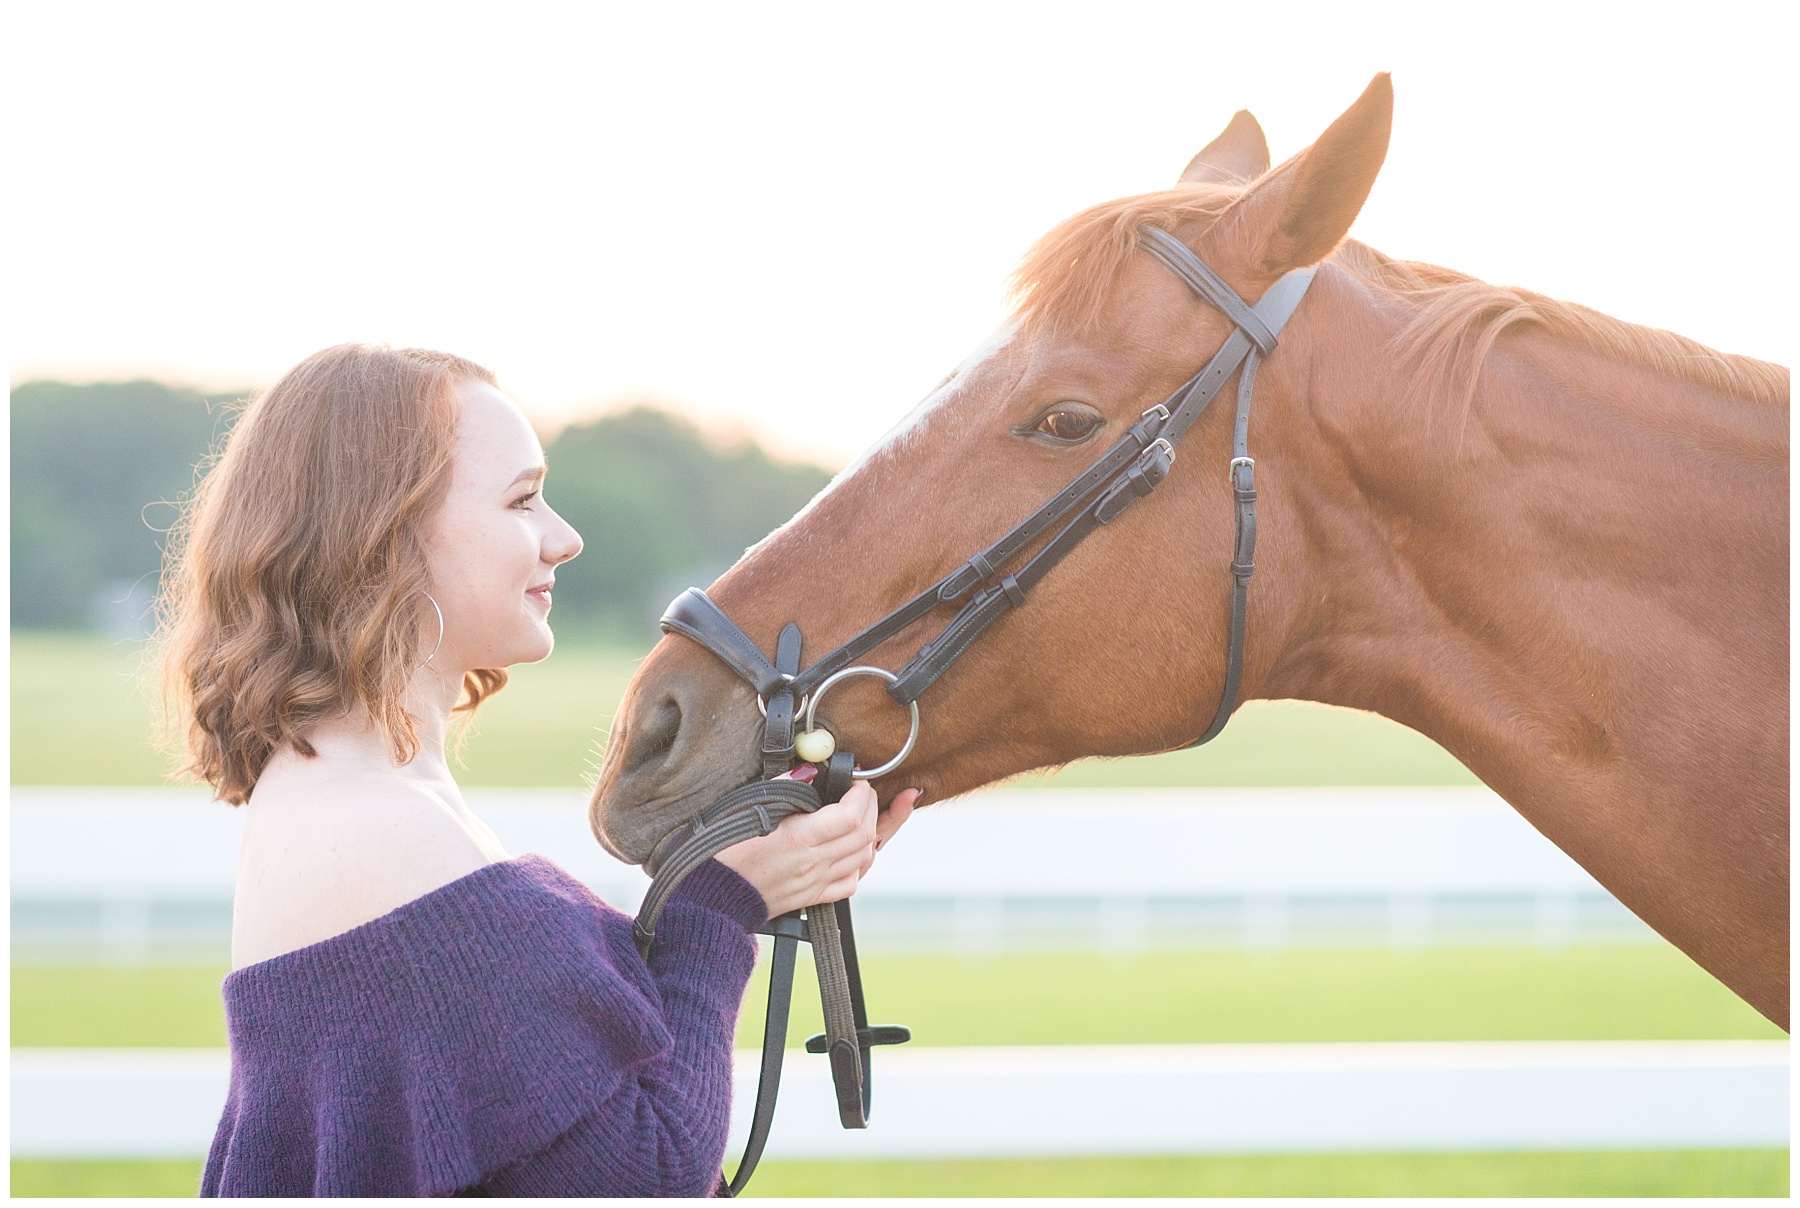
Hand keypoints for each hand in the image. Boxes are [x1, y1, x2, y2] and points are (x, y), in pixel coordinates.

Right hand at [716, 780, 920, 917]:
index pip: (849, 816)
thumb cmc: (723, 852)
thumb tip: (809, 771)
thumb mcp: (746, 808)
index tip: (858, 781)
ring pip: (862, 858)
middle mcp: (812, 863)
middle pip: (863, 835)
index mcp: (797, 838)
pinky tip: (852, 851)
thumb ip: (783, 787)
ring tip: (861, 815)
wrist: (711, 898)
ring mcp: (814, 882)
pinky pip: (849, 883)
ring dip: (869, 833)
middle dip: (871, 807)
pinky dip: (859, 864)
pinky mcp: (810, 898)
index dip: (861, 794)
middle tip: (864, 792)